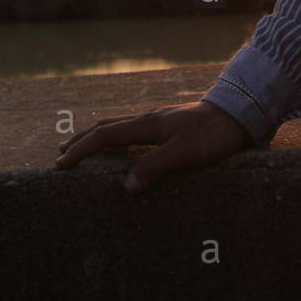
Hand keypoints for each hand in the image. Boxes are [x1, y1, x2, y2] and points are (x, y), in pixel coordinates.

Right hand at [55, 100, 254, 192]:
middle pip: (107, 127)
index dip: (81, 149)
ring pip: (119, 126)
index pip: (104, 135)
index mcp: (147, 124)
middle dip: (82, 140)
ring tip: (84, 148)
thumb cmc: (213, 134)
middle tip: (62, 155)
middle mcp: (149, 119)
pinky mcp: (170, 126)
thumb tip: (125, 186)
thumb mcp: (184, 153)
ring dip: (98, 137)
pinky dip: (117, 138)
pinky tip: (123, 147)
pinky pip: (133, 130)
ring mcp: (159, 121)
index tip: (61, 164)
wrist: (240, 113)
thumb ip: (154, 167)